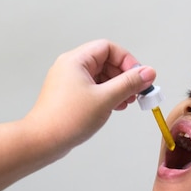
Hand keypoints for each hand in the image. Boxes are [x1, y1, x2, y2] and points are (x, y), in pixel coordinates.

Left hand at [24, 40, 155, 153]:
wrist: (43, 141)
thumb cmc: (68, 119)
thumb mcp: (105, 98)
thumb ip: (129, 83)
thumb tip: (148, 72)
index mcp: (76, 60)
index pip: (108, 48)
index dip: (127, 60)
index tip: (139, 77)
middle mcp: (71, 67)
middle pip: (106, 61)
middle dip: (124, 76)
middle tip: (137, 91)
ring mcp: (69, 81)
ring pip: (101, 76)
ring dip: (117, 86)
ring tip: (127, 102)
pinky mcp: (70, 95)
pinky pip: (94, 88)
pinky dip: (107, 94)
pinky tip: (115, 106)